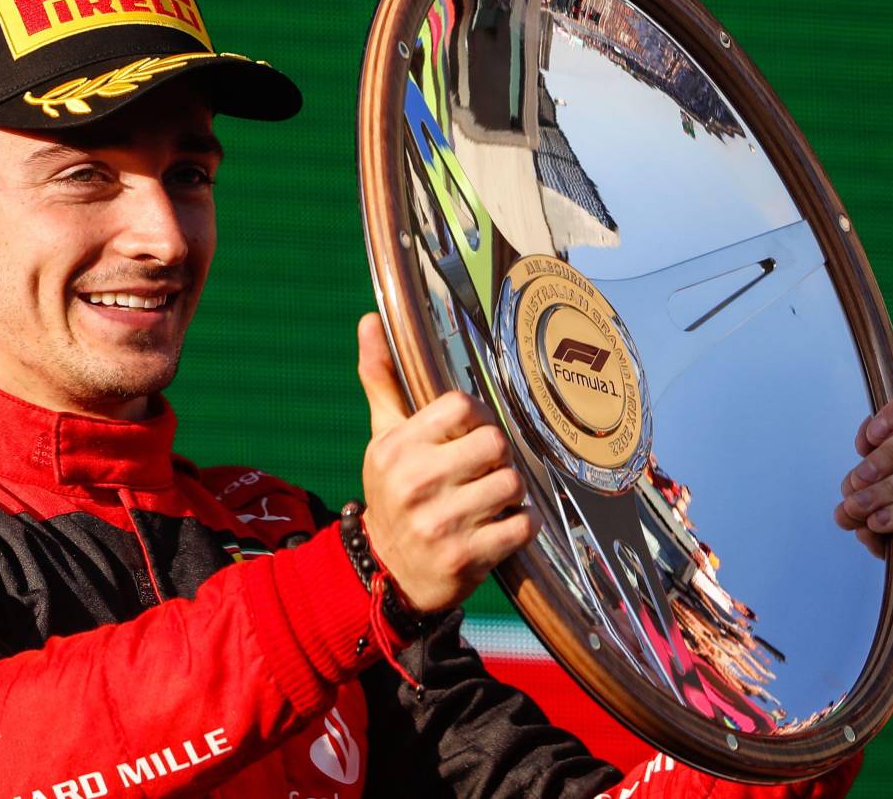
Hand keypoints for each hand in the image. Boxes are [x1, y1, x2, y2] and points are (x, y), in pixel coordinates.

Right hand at [355, 313, 534, 613]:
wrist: (385, 573)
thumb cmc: (393, 494)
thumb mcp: (382, 438)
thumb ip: (381, 379)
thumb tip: (369, 320)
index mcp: (397, 448)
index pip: (461, 406)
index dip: (478, 416)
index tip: (473, 432)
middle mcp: (416, 483)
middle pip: (495, 443)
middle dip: (499, 456)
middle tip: (486, 468)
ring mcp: (441, 522)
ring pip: (513, 483)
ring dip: (512, 492)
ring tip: (493, 499)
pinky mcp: (466, 557)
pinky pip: (522, 526)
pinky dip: (522, 526)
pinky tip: (503, 526)